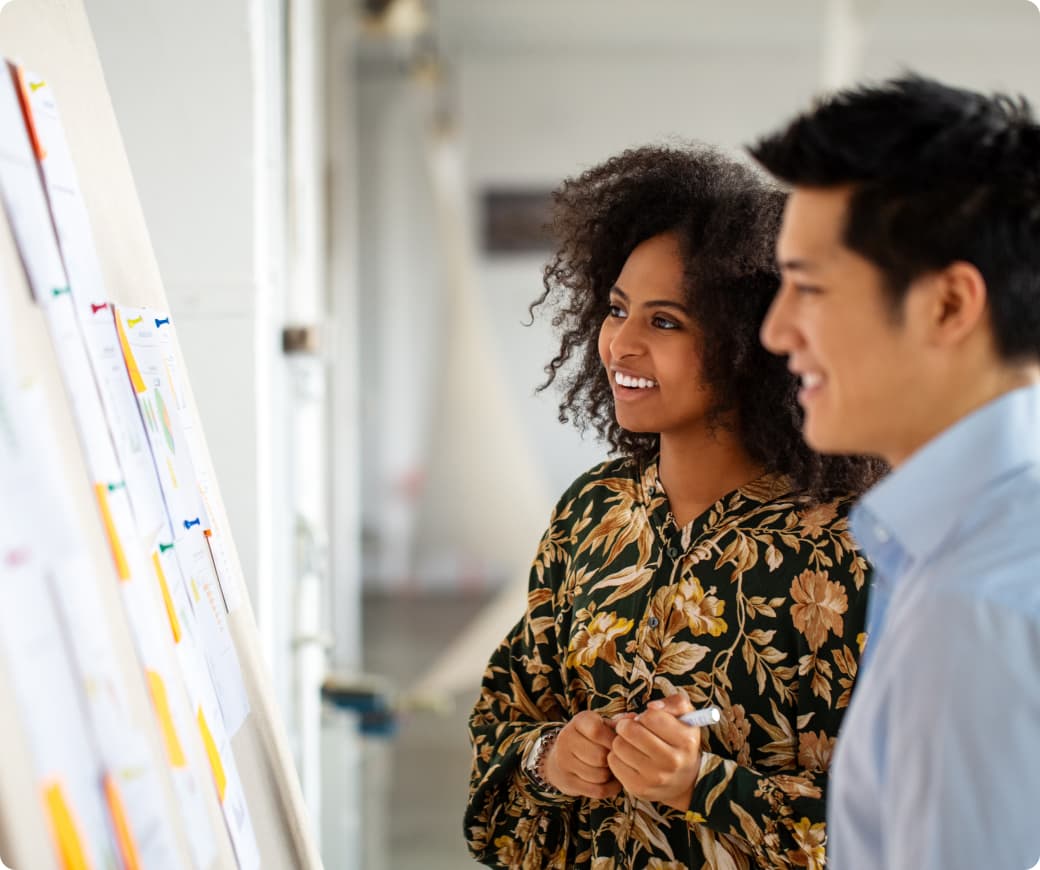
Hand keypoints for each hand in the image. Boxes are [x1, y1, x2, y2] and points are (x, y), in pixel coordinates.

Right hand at [543, 711, 622, 798]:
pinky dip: (610, 788)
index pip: (596, 731)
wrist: (564, 757)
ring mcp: (563, 761)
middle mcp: (566, 739)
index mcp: (578, 721)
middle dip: (612, 760)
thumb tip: (634, 719)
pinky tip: (610, 781)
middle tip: (616, 759)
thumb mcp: (603, 725)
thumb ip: (619, 723)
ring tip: (612, 769)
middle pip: (600, 756)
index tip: (618, 744)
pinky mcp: (567, 782)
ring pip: (599, 776)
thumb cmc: (593, 739)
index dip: (612, 740)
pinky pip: (597, 790)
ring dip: (611, 775)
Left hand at [608, 695, 701, 811]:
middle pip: (630, 730)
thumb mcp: (686, 717)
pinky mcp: (639, 789)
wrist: (684, 781)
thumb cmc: (679, 742)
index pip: (651, 717)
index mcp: (686, 740)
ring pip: (618, 745)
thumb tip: (652, 707)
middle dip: (627, 725)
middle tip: (633, 729)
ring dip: (621, 741)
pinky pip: (613, 762)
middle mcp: (672, 761)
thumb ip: (674, 703)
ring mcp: (655, 777)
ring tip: (632, 745)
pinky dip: (617, 756)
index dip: (645, 715)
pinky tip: (629, 758)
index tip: (647, 721)